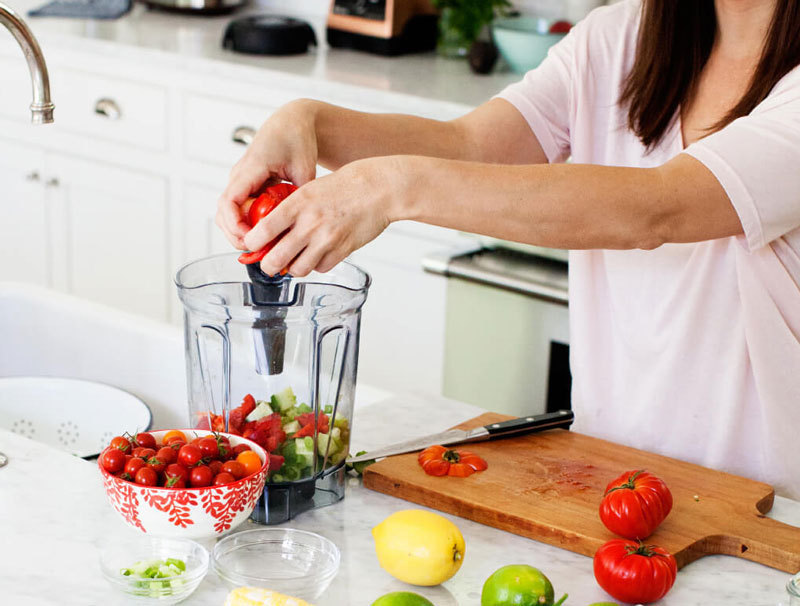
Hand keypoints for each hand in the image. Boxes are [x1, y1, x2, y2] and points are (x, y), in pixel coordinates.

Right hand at [216, 100, 318, 248]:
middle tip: (254, 251)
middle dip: (235, 234)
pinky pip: (237, 209)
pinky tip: (262, 234)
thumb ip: (301, 194)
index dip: (235, 224)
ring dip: (237, 231)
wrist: (292, 123)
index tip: (250, 239)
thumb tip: (301, 221)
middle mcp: (240, 175)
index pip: (230, 201)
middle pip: (223, 212)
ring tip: (258, 247)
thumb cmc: (297, 139)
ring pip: (227, 213)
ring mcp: (241, 181)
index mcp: (251, 168)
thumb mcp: (304, 167)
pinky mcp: (246, 186)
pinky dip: (245, 224)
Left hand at [243, 157, 401, 276]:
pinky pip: (320, 268)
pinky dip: (315, 266)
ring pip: (297, 269)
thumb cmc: (344, 187)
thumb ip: (291, 209)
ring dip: (292, 268)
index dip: (252, 244)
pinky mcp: (343, 251)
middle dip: (267, 266)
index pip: (263, 231)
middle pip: (276, 259)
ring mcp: (327, 239)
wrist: (378, 189)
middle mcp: (310, 223)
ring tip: (293, 261)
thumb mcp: (310, 189)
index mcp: (298, 204)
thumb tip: (270, 231)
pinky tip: (317, 255)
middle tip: (268, 264)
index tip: (251, 246)